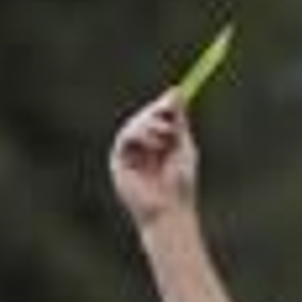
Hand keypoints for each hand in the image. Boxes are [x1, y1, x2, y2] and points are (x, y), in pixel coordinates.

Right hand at [110, 92, 197, 228]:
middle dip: (157, 112)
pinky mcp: (118, 162)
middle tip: (170, 110)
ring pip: (134, 124)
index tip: (176, 97)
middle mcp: (141, 150)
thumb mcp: (183, 146)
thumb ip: (178, 121)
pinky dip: (142, 134)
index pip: (156, 118)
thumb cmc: (180, 187)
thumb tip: (176, 90)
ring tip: (167, 135)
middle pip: (143, 118)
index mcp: (157, 147)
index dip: (163, 107)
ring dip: (152, 124)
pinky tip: (156, 145)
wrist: (170, 211)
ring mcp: (128, 156)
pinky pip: (126, 136)